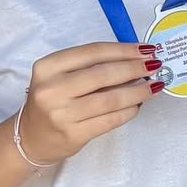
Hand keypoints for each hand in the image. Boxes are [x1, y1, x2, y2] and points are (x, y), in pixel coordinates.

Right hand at [19, 42, 162, 163]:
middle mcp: (51, 89)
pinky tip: (138, 105)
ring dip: (138, 91)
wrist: (31, 138)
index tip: (146, 49)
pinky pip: (110, 119)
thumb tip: (135, 57)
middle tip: (155, 65)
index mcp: (48, 67)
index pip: (93, 52)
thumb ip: (90, 65)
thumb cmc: (53, 101)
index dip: (124, 50)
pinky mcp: (73, 134)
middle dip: (135, 68)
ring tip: (154, 86)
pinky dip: (129, 110)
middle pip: (104, 74)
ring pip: (111, 99)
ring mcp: (61, 114)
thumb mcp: (60, 76)